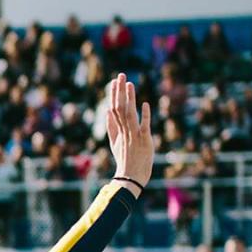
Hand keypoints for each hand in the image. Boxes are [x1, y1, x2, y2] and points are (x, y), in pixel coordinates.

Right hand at [104, 73, 152, 189]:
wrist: (130, 177)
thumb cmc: (125, 160)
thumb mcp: (115, 143)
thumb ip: (111, 127)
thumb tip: (107, 112)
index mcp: (117, 131)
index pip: (114, 109)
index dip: (114, 95)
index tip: (114, 82)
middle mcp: (124, 131)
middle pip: (120, 107)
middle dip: (119, 91)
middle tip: (120, 75)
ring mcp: (133, 135)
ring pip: (129, 113)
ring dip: (129, 98)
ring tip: (129, 83)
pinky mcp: (144, 140)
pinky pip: (144, 126)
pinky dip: (144, 115)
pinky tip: (144, 103)